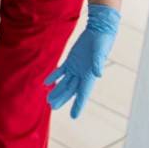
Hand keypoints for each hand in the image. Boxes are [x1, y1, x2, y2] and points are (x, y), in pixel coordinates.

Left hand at [45, 4, 119, 118]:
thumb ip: (98, 63)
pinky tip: (46, 84)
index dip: (78, 105)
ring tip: (48, 100)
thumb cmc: (102, 41)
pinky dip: (53, 77)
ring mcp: (76, 68)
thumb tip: (98, 74)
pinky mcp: (71, 60)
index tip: (73, 116)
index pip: (83, 94)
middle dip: (62, 99)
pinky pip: (60, 71)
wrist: (99, 31)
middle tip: (52, 108)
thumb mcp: (100, 52)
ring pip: (64, 83)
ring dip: (56, 91)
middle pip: (70, 90)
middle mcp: (82, 74)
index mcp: (90, 75)